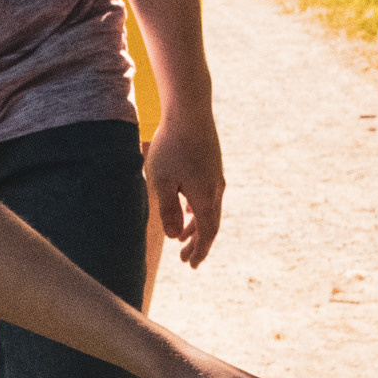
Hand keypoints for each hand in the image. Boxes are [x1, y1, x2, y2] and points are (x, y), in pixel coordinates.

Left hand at [146, 108, 224, 268]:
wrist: (190, 111)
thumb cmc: (171, 146)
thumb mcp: (161, 181)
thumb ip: (167, 210)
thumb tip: (173, 236)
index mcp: (204, 196)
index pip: (206, 233)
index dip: (199, 251)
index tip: (191, 265)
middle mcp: (215, 189)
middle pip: (210, 224)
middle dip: (197, 243)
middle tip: (184, 260)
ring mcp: (216, 177)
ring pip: (209, 209)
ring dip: (196, 226)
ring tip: (181, 238)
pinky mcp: (212, 166)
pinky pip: (208, 196)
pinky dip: (198, 209)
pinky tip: (187, 210)